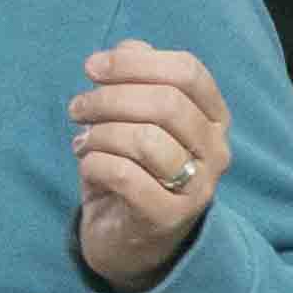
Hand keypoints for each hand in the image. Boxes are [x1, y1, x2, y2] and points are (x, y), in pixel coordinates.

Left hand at [70, 38, 231, 289]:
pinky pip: (124, 175)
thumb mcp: (134, 119)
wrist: (132, 243)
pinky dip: (95, 162)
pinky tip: (87, 164)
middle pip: (166, 103)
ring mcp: (197, 188)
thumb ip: (136, 78)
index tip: (93, 68)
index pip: (187, 72)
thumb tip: (126, 48)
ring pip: (145, 139)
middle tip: (77, 108)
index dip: (136, 62)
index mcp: (213, 118)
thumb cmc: (134, 170)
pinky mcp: (168, 218)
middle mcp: (215, 151)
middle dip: (110, 98)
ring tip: (81, 141)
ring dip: (101, 133)